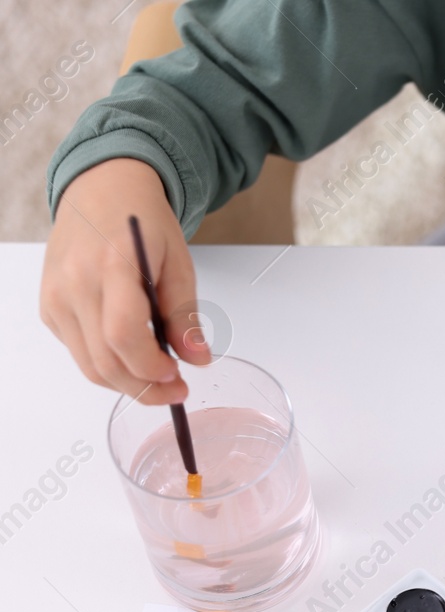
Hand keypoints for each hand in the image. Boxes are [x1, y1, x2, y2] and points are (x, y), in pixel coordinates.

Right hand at [41, 158, 209, 404]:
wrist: (101, 190)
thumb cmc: (142, 222)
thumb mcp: (178, 262)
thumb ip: (185, 314)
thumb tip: (197, 359)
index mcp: (112, 266)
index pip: (124, 335)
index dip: (152, 367)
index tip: (179, 375)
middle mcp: (74, 283)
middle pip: (104, 361)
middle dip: (144, 388)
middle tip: (176, 389)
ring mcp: (56, 296)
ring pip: (88, 365)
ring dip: (126, 384)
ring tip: (158, 377)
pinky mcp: (49, 306)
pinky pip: (77, 351)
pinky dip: (106, 363)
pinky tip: (130, 354)